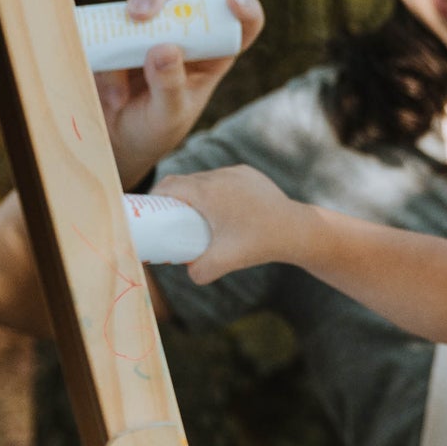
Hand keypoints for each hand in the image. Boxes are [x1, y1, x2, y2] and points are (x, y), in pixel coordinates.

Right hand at [95, 0, 263, 186]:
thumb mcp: (167, 117)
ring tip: (118, 72)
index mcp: (210, 55)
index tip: (233, 0)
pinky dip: (103, 56)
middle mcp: (181, 34)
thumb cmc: (153, 130)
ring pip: (138, 2)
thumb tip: (164, 49)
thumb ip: (170, 87)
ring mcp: (145, 30)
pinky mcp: (114, 33)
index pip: (239, 24)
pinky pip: (105, 28)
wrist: (113, 140)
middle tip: (139, 14)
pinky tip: (113, 95)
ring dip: (124, 22)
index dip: (244, 7)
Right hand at [155, 164, 305, 284]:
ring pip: (204, 178)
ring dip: (195, 192)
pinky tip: (218, 207)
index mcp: (207, 191)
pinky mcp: (249, 174)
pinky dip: (215, 190)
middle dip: (172, 197)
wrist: (296, 229)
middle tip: (168, 218)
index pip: (169, 186)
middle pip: (185, 181)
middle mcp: (219, 176)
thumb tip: (188, 273)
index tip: (150, 211)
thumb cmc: (259, 243)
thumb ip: (199, 272)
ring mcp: (236, 172)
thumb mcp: (224, 261)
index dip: (154, 197)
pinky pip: (223, 179)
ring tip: (193, 214)